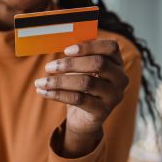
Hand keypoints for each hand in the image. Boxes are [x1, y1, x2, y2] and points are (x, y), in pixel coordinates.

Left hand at [35, 40, 128, 155]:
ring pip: (86, 82)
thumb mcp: (81, 70)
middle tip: (49, 66)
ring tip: (41, 82)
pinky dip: (58, 94)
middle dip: (70, 64)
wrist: (83, 118)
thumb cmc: (81, 88)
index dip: (89, 46)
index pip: (111, 48)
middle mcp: (120, 78)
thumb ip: (77, 56)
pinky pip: (78, 99)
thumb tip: (58, 43)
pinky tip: (43, 92)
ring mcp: (113, 96)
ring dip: (59, 81)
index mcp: (117, 62)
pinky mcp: (103, 111)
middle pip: (98, 63)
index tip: (66, 50)